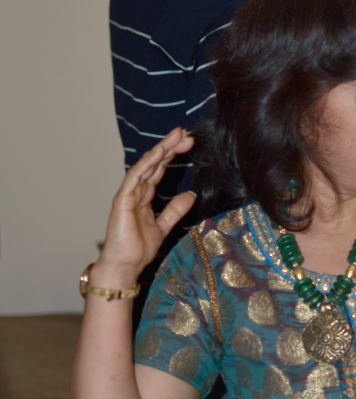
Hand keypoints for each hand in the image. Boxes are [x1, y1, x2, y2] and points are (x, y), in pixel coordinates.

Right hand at [92, 129, 195, 285]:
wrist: (125, 266)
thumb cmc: (138, 248)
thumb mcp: (164, 226)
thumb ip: (175, 210)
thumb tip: (190, 194)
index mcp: (144, 196)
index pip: (160, 170)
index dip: (173, 155)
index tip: (189, 142)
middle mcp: (136, 191)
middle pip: (154, 163)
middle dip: (170, 147)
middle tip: (186, 133)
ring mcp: (128, 194)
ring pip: (145, 166)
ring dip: (161, 149)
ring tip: (176, 135)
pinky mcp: (122, 200)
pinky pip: (134, 178)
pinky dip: (146, 164)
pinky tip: (158, 152)